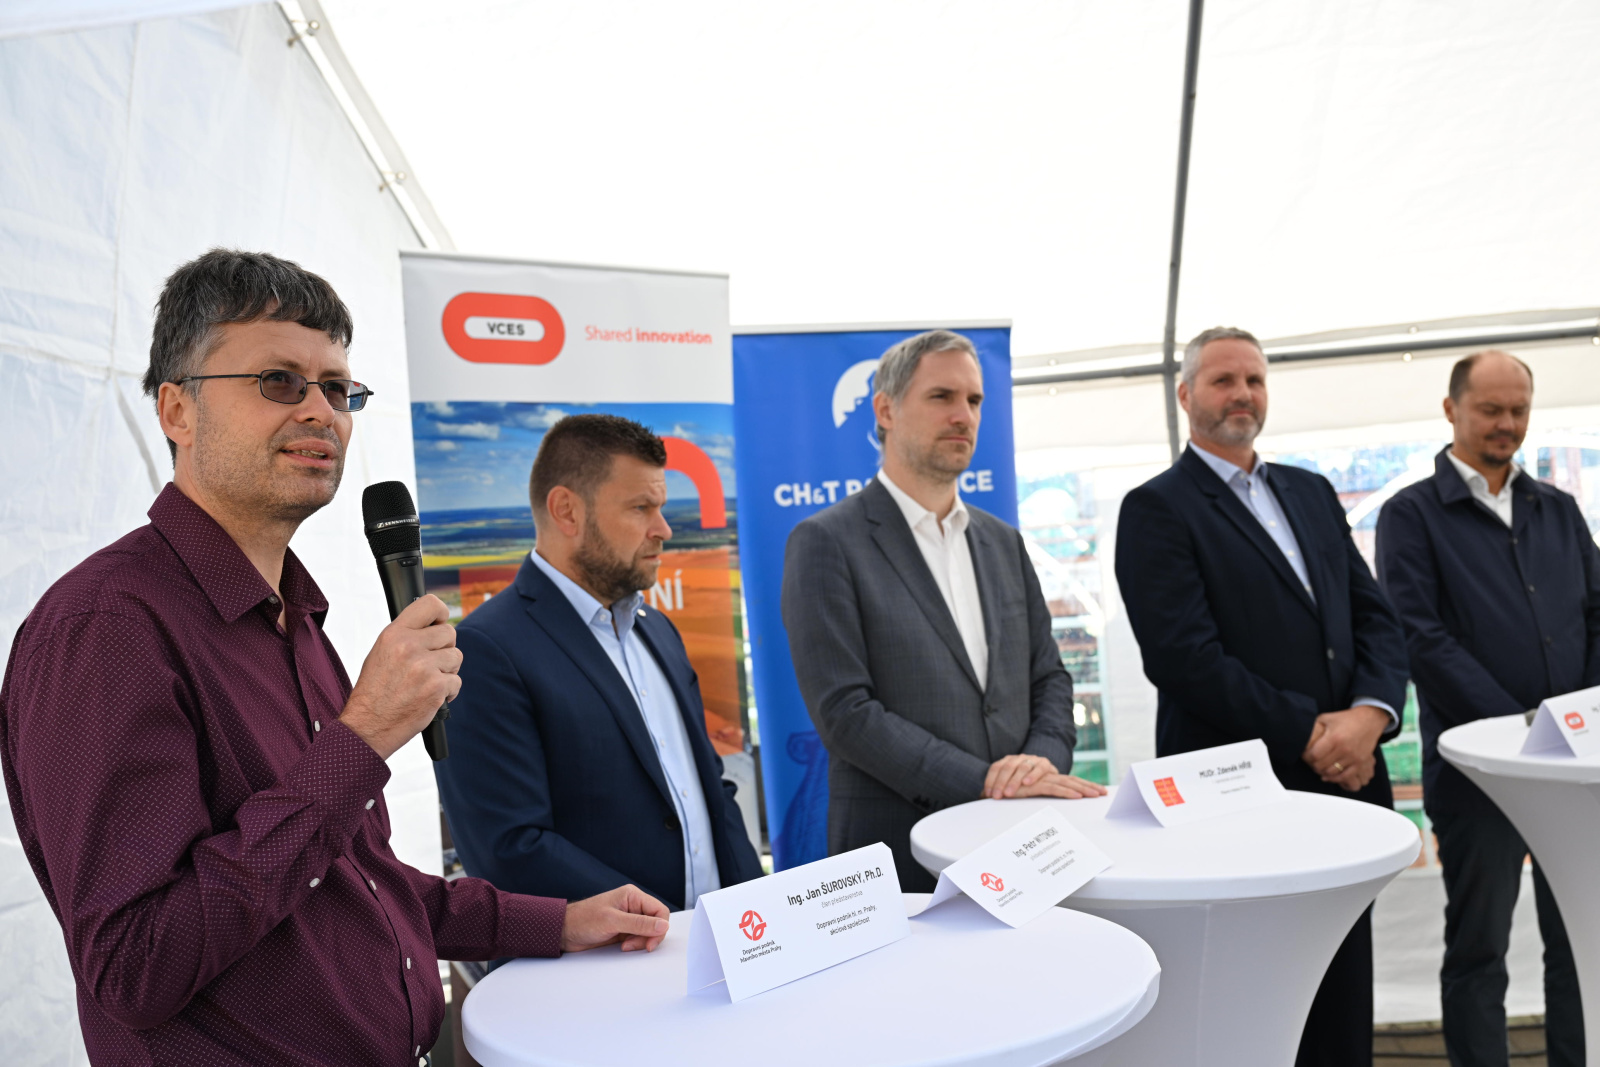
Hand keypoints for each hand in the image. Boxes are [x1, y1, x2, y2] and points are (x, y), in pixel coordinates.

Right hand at [341, 595, 461, 759]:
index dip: (441, 614)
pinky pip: (457, 681)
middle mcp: (409, 646)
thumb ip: (407, 636)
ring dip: (447, 671)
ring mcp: (424, 667)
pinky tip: (429, 698)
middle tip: (429, 665)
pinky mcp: (436, 687)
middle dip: (444, 649)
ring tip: (426, 682)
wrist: (366, 726)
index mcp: (394, 634)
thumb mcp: (381, 652)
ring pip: (456, 657)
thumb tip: (434, 624)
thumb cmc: (374, 691)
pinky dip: (448, 692)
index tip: (439, 624)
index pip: (430, 604)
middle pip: (450, 633)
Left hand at [562, 885, 670, 952]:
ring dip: (640, 942)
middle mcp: (633, 906)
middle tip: (637, 946)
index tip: (651, 942)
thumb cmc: (583, 920)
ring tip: (625, 946)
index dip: (659, 927)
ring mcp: (628, 919)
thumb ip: (639, 924)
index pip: (659, 910)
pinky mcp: (623, 930)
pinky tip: (623, 946)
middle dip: (649, 937)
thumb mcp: (612, 921)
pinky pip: (638, 938)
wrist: (564, 931)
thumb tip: (663, 925)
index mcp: (632, 896)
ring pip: (648, 932)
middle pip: (656, 923)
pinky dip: (635, 945)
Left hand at [982, 754, 1057, 798]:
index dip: (990, 780)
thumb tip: (982, 798)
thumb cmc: (1026, 785)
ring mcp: (1032, 759)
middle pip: (1007, 767)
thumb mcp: (1011, 786)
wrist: (1050, 778)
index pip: (995, 767)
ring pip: (1022, 768)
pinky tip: (1027, 783)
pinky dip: (1033, 775)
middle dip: (1000, 783)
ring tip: (1009, 793)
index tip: (988, 794)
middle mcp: (1018, 758)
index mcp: (1007, 761)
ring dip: (1014, 781)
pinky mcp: (1044, 763)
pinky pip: (1039, 768)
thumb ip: (1000, 789)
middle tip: (997, 796)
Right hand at [1008, 774, 1107, 799]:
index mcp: (1045, 775)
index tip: (1099, 791)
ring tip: (1094, 796)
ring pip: (1064, 782)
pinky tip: (1076, 796)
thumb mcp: (1027, 792)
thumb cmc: (1008, 791)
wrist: (989, 786)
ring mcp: (1038, 777)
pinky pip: (1052, 788)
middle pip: (1069, 779)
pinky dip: (1065, 792)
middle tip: (1102, 793)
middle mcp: (1043, 773)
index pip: (1068, 779)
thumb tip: (1058, 807)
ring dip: (1080, 789)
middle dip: (1087, 786)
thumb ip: (1041, 793)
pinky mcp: (1031, 784)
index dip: (1083, 784)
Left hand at [1302, 705, 1388, 789]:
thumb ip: (1313, 729)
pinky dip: (1334, 778)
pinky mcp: (1360, 763)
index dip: (1306, 757)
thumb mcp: (1326, 719)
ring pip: (1331, 773)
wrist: (1368, 721)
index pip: (1314, 755)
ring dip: (1322, 771)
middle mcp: (1344, 749)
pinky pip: (1345, 777)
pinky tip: (1328, 774)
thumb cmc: (1345, 719)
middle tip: (1310, 761)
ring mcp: (1354, 757)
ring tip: (1319, 766)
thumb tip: (1299, 737)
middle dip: (1312, 765)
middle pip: (1321, 766)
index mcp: (1334, 738)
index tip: (1305, 755)